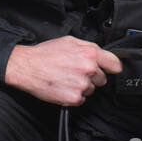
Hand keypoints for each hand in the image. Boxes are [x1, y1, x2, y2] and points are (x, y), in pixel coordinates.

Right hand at [4, 37, 122, 105]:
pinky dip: (74, 95)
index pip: (115, 64)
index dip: (112, 67)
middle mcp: (88, 69)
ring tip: (66, 78)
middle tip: (76, 71)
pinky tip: (63, 86)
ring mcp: (82, 85)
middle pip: (102, 79)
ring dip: (82, 86)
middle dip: (92, 76)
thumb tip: (101, 54)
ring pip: (91, 89)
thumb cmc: (45, 54)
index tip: (110, 69)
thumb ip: (88, 47)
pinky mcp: (74, 98)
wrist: (27, 67)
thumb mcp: (69, 41)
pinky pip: (81, 99)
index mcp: (90, 53)